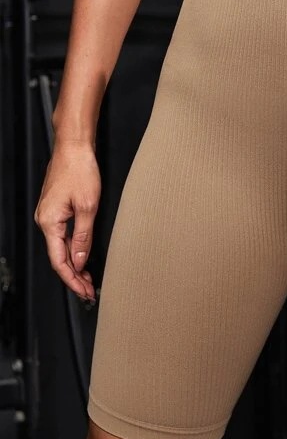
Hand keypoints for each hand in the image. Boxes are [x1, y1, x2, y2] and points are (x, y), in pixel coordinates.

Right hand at [34, 140, 100, 301]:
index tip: (84, 291)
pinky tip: (82, 257)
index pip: (59, 260)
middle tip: (89, 290)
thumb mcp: (88, 206)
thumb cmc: (80, 171)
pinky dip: (72, 249)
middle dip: (74, 276)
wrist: (73, 147)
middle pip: (58, 257)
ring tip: (88, 279)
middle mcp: (45, 220)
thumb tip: (79, 261)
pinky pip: (62, 236)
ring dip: (74, 264)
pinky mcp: (55, 209)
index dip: (72, 279)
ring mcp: (49, 215)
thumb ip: (83, 236)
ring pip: (60, 247)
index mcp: (49, 222)